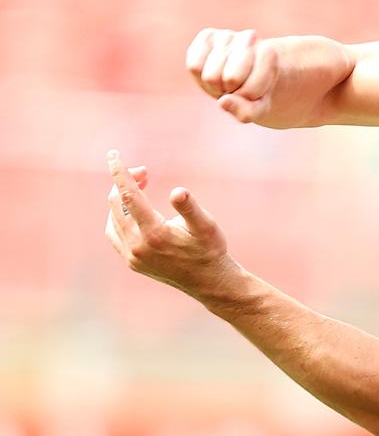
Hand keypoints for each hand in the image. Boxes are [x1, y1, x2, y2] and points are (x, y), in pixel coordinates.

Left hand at [104, 150, 237, 296]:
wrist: (209, 281)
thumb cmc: (210, 249)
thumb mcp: (205, 225)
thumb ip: (189, 208)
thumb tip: (177, 191)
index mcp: (154, 233)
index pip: (128, 195)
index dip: (121, 173)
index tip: (113, 154)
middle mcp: (137, 245)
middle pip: (117, 204)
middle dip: (127, 183)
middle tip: (146, 172)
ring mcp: (132, 256)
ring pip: (112, 218)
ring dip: (122, 199)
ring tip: (140, 187)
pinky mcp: (132, 262)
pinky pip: (113, 233)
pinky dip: (117, 217)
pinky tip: (130, 210)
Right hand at [186, 28, 277, 122]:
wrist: (246, 71)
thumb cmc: (255, 90)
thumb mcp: (259, 108)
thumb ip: (247, 112)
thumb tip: (223, 101)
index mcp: (269, 54)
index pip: (249, 89)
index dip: (247, 98)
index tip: (253, 91)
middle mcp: (250, 39)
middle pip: (230, 80)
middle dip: (231, 91)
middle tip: (237, 86)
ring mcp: (227, 35)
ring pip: (211, 76)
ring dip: (215, 87)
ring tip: (225, 80)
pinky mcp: (207, 36)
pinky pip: (194, 66)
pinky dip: (200, 77)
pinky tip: (213, 72)